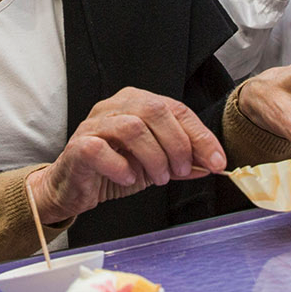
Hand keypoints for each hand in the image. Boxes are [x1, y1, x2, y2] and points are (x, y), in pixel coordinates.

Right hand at [27, 88, 226, 224]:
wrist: (73, 187)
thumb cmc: (111, 170)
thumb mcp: (154, 165)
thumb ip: (181, 162)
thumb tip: (212, 165)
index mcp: (134, 103)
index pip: (175, 109)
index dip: (200, 135)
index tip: (217, 161)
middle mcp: (113, 107)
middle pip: (154, 111)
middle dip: (177, 144)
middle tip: (183, 170)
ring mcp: (93, 125)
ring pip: (132, 128)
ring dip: (154, 157)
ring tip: (158, 178)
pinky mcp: (78, 147)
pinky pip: (101, 149)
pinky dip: (122, 167)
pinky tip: (129, 178)